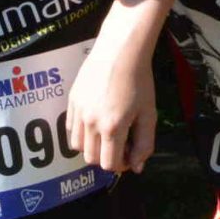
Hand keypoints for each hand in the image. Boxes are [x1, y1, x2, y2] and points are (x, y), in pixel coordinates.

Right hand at [67, 46, 157, 174]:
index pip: (109, 164)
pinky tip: (95, 122)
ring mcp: (78, 111)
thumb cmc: (139, 81)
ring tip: (106, 134)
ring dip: (92, 147)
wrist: (120, 50)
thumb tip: (136, 168)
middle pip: (91, 158)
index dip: (121, 165)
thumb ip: (144, 144)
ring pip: (77, 146)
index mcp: (112, 127)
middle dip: (106, 158)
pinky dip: (81, 133)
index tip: (129, 154)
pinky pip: (70, 129)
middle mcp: (91, 122)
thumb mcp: (149, 114)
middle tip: (120, 144)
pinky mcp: (71, 101)